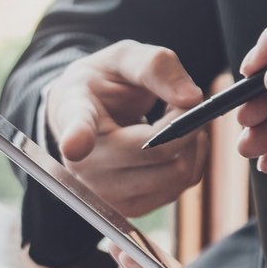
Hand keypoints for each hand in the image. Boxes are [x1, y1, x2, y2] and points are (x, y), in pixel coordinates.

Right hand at [45, 41, 209, 217]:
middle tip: (180, 101)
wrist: (83, 114)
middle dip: (187, 122)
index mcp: (74, 114)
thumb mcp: (124, 59)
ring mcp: (105, 192)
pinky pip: (180, 187)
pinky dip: (189, 160)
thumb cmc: (103, 84)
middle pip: (157, 152)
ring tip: (172, 119)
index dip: (78, 137)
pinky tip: (173, 141)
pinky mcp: (128, 209)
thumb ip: (156, 67)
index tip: (75, 145)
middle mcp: (83, 162)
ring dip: (191, 142)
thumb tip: (192, 98)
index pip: (76, 130)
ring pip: (178, 174)